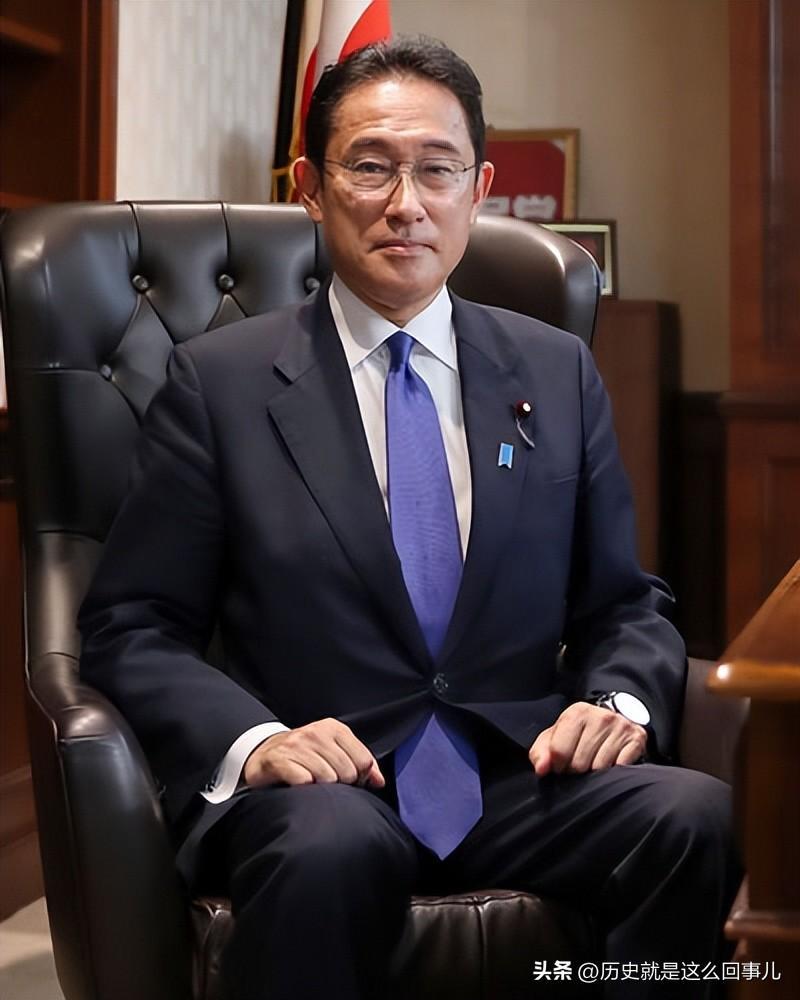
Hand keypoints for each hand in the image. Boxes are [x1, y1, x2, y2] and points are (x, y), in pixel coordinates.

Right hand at [243, 717, 385, 788]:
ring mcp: (296, 745)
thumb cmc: (305, 755)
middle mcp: (315, 732)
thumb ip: (359, 764)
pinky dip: (304, 789)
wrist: (264, 753)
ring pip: (327, 778)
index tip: (349, 782)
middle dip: (341, 786)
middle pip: (347, 772)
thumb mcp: (334, 752)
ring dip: (322, 789)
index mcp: (333, 728)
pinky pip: (304, 782)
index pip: (363, 760)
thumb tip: (379, 782)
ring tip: (313, 785)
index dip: (360, 778)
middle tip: (328, 786)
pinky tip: (300, 787)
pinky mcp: (278, 760)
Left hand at [529, 702, 646, 776]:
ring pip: (600, 768)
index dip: (557, 766)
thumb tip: (542, 769)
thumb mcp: (555, 737)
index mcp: (577, 712)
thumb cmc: (578, 734)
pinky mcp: (637, 739)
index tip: (560, 766)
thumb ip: (541, 753)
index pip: (559, 751)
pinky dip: (613, 772)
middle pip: (579, 763)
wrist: (611, 723)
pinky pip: (620, 768)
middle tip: (578, 766)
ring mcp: (621, 727)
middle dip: (575, 771)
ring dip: (594, 774)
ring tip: (593, 764)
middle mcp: (601, 716)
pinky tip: (610, 763)